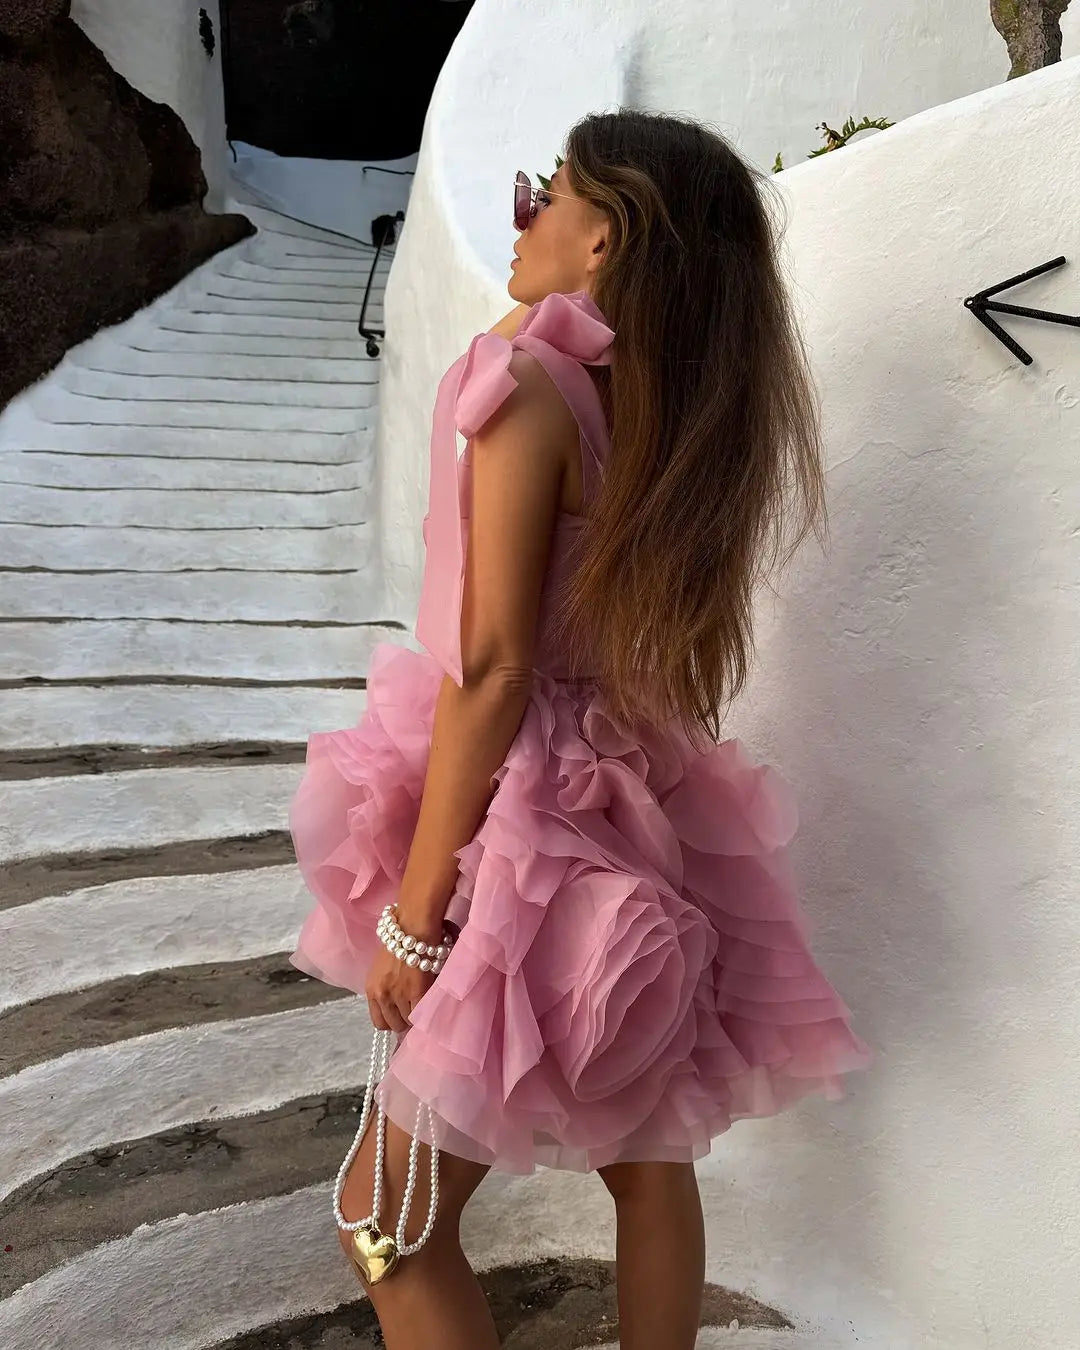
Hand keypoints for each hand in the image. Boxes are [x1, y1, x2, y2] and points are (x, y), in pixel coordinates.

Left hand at [365, 915, 444, 1032]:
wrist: (412, 926)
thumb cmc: (400, 941)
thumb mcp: (383, 969)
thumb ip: (386, 988)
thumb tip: (397, 1006)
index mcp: (371, 989)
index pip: (378, 1022)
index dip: (392, 1020)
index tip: (401, 1016)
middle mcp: (382, 995)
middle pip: (393, 1025)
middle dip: (404, 1021)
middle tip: (413, 1009)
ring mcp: (399, 995)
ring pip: (409, 1020)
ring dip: (416, 1014)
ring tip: (423, 1002)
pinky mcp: (417, 992)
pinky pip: (421, 1013)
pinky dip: (426, 1010)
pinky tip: (430, 1000)